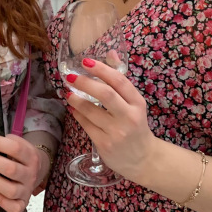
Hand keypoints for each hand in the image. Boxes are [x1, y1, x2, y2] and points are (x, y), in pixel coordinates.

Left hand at [0, 132, 43, 211]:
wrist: (39, 170)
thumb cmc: (22, 156)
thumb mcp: (20, 143)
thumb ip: (6, 142)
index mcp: (31, 156)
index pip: (15, 148)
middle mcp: (31, 174)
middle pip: (10, 169)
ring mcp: (27, 190)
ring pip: (9, 190)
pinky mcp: (22, 203)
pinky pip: (11, 206)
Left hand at [66, 54, 155, 182]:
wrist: (143, 160)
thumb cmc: (135, 126)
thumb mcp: (134, 103)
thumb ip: (120, 80)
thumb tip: (110, 52)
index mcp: (137, 103)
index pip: (119, 81)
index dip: (101, 69)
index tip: (85, 61)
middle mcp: (129, 117)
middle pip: (105, 94)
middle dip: (85, 83)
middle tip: (70, 76)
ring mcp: (116, 132)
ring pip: (91, 111)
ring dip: (76, 99)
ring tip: (68, 92)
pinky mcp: (104, 145)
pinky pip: (86, 125)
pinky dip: (77, 114)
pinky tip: (72, 107)